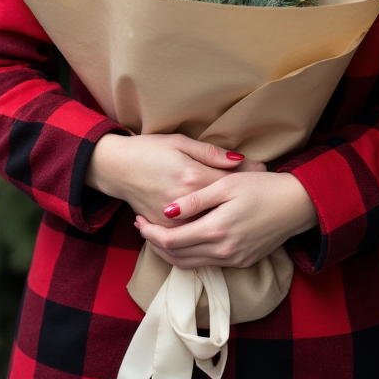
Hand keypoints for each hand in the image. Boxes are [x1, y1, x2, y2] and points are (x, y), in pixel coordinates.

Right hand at [85, 132, 265, 224]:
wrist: (116, 168)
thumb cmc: (148, 150)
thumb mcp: (180, 142)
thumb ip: (211, 154)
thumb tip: (240, 160)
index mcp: (192, 178)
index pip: (231, 180)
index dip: (249, 175)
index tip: (263, 171)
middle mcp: (185, 204)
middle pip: (224, 207)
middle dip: (242, 201)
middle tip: (255, 192)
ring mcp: (174, 221)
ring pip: (210, 226)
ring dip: (226, 218)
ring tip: (240, 208)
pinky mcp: (164, 230)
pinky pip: (191, 236)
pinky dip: (206, 229)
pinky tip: (217, 220)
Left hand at [134, 171, 317, 269]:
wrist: (297, 204)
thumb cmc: (262, 186)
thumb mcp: (226, 184)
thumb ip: (195, 200)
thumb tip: (166, 211)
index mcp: (216, 230)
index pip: (170, 241)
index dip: (150, 233)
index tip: (138, 220)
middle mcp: (223, 251)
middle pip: (176, 257)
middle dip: (155, 244)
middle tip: (142, 227)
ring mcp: (233, 260)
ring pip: (190, 264)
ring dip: (170, 252)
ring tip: (158, 234)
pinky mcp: (242, 262)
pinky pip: (207, 264)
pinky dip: (190, 254)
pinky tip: (186, 238)